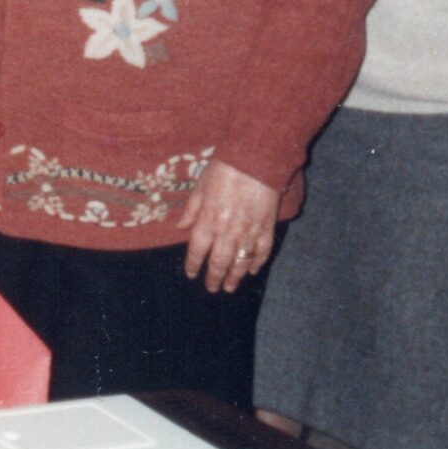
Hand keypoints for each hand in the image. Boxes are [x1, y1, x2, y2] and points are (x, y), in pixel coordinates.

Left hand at [179, 160, 282, 292]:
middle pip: (219, 262)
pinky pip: (262, 251)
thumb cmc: (226, 168)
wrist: (257, 160)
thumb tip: (180, 227)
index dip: (193, 264)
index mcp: (209, 220)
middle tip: (212, 288)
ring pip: (240, 262)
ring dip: (234, 276)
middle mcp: (228, 231)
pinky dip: (257, 263)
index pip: (197, 250)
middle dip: (214, 277)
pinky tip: (253, 270)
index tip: (191, 273)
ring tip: (230, 287)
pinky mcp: (267, 228)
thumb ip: (191, 209)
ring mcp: (249, 232)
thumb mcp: (201, 185)